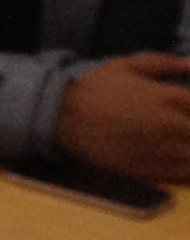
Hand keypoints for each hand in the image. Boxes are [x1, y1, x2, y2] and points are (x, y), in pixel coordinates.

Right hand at [55, 55, 189, 183]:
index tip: (187, 106)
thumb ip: (163, 62)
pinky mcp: (149, 171)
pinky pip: (184, 176)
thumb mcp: (126, 65)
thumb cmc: (95, 87)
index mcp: (167, 97)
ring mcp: (160, 151)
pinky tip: (182, 161)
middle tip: (182, 125)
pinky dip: (188, 171)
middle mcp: (169, 125)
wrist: (63, 116)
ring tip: (180, 141)